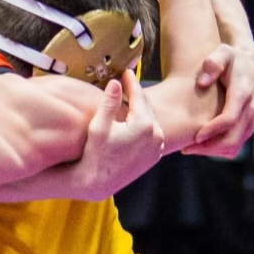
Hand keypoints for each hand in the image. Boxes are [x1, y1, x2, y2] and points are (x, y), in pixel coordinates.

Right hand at [78, 69, 165, 199]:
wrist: (98, 182)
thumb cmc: (95, 153)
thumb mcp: (99, 126)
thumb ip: (110, 102)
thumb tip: (116, 82)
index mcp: (144, 126)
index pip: (139, 96)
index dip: (131, 82)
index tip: (127, 70)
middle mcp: (156, 136)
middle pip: (147, 106)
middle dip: (136, 93)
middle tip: (127, 81)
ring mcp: (157, 148)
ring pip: (151, 119)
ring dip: (141, 108)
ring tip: (129, 98)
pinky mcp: (155, 156)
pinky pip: (152, 133)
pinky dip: (144, 123)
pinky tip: (133, 119)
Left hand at [183, 41, 253, 157]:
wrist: (250, 61)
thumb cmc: (231, 57)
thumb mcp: (222, 52)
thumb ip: (212, 64)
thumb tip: (202, 83)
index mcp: (243, 93)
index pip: (229, 119)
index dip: (212, 130)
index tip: (195, 137)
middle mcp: (251, 109)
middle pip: (233, 139)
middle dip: (209, 148)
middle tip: (187, 149)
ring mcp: (252, 119)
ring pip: (235, 146)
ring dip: (213, 151)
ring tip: (191, 148)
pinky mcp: (249, 125)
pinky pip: (236, 144)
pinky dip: (220, 149)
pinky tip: (201, 144)